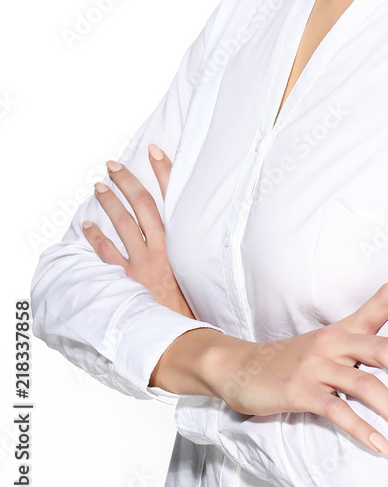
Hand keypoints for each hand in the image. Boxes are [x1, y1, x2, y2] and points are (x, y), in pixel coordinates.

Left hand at [82, 144, 194, 318]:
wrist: (182, 336)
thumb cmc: (192, 306)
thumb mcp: (201, 271)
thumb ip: (194, 249)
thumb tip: (194, 227)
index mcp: (183, 242)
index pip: (173, 198)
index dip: (164, 172)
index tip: (155, 151)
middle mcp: (162, 248)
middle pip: (144, 204)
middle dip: (129, 181)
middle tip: (115, 165)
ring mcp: (143, 262)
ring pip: (123, 223)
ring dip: (110, 202)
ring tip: (99, 186)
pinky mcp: (127, 279)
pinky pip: (107, 253)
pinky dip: (96, 237)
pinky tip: (88, 225)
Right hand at [181, 283, 387, 454]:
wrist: (238, 368)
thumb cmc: (291, 362)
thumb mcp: (327, 347)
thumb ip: (360, 353)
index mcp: (346, 325)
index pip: (387, 298)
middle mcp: (336, 340)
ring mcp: (318, 364)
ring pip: (369, 386)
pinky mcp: (301, 390)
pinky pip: (340, 412)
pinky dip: (365, 432)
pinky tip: (382, 448)